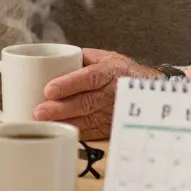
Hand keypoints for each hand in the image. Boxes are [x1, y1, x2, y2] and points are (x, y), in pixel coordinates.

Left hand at [34, 49, 162, 139]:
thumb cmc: (122, 72)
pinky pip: (92, 132)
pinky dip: (75, 133)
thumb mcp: (106, 58)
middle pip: (86, 102)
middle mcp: (113, 93)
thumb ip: (81, 58)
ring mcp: (113, 113)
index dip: (69, 84)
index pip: (88, 78)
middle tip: (39, 112)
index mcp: (111, 72)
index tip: (49, 89)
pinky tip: (59, 132)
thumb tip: (53, 61)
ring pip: (88, 120)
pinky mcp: (111, 127)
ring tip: (43, 123)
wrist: (150, 92)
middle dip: (61, 109)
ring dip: (65, 123)